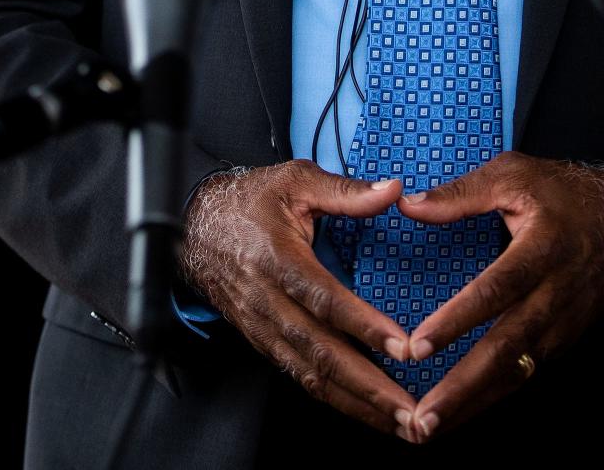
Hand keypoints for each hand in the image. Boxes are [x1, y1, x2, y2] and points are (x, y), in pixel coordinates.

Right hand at [179, 161, 420, 439]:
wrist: (192, 227)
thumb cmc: (248, 201)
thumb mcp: (294, 180)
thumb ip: (344, 191)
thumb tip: (392, 191)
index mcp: (277, 258)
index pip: (324, 300)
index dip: (364, 326)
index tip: (404, 347)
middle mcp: (268, 301)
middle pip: (321, 353)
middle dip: (369, 387)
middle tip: (411, 411)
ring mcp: (263, 328)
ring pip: (311, 375)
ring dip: (357, 404)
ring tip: (400, 423)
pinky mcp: (262, 341)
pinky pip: (299, 377)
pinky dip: (334, 399)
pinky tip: (364, 410)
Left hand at [397, 151, 603, 441]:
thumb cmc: (564, 194)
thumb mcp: (516, 175)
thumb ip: (462, 193)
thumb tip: (408, 205)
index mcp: (541, 250)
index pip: (496, 291)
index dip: (458, 320)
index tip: (418, 345)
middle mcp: (554, 296)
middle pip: (506, 349)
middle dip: (462, 387)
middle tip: (422, 418)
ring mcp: (561, 325)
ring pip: (515, 372)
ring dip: (473, 403)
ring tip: (428, 429)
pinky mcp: (562, 341)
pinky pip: (524, 373)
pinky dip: (491, 396)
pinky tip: (459, 412)